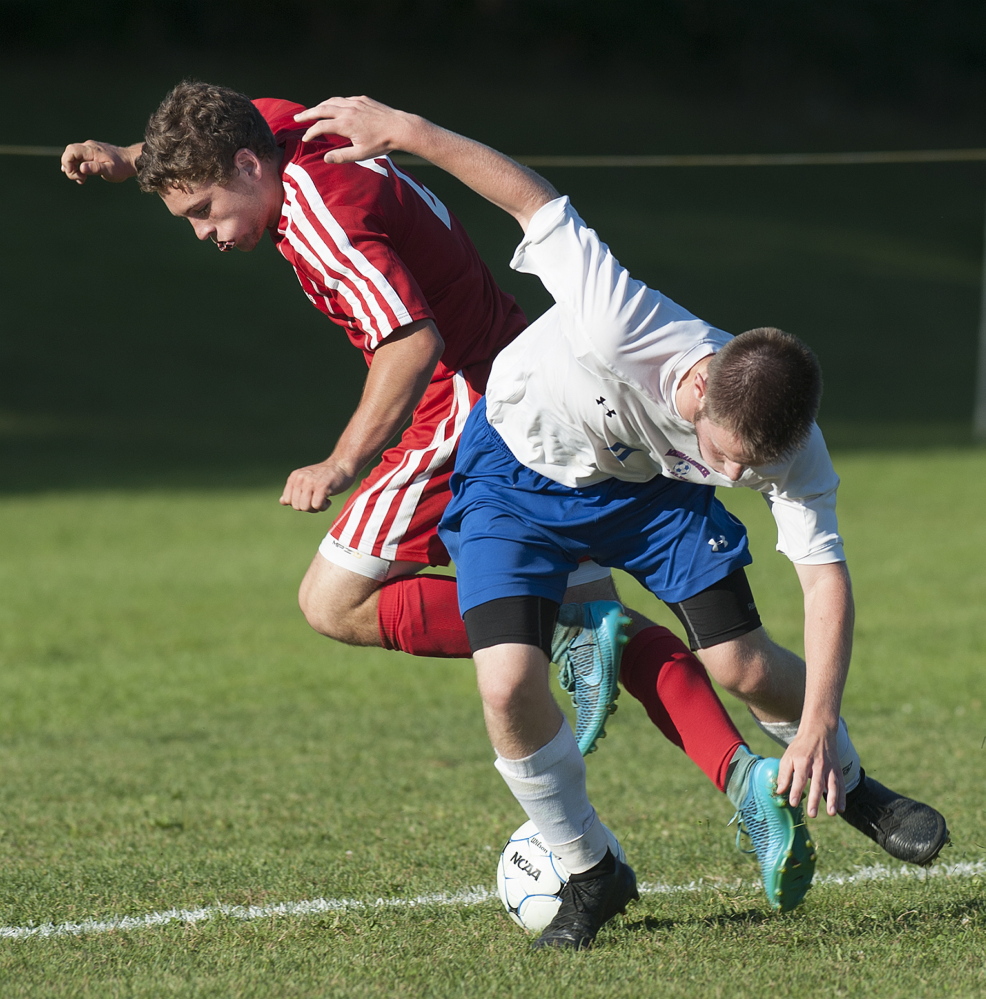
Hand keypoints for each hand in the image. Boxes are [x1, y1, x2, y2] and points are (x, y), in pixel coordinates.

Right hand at [60, 140, 137, 183]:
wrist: (130, 160)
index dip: (67, 162)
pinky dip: (77, 165)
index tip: (74, 174)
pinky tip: (81, 175)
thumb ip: (95, 168)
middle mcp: (88, 146)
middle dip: (69, 166)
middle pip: (70, 152)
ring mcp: (90, 148)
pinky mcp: (92, 152)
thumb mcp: (110, 171)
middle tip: (80, 179)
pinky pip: (79, 157)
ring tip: (82, 179)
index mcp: (91, 150)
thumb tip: (81, 167)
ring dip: (73, 167)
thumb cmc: (121, 167)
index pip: (71, 151)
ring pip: (74, 155)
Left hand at [279, 460, 356, 512]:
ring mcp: (310, 482)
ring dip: (316, 508)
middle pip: (297, 506)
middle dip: (308, 507)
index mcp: (294, 477)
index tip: (309, 498)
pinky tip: (328, 499)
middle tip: (318, 499)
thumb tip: (282, 502)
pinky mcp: (322, 486)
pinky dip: (324, 507)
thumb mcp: (306, 480)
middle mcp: (300, 478)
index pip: (287, 500)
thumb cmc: (326, 475)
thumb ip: (294, 490)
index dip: (299, 503)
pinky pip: (317, 506)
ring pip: (305, 507)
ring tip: (323, 499)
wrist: (342, 464)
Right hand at [294, 96, 412, 164]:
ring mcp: (355, 102)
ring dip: (320, 106)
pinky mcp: (363, 99)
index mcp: (345, 124)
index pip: (320, 126)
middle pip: (321, 109)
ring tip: (313, 112)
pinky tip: (334, 107)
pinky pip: (344, 99)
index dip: (310, 132)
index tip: (305, 138)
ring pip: (332, 101)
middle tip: (297, 118)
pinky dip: (335, 102)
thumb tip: (325, 158)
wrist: (400, 128)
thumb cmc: (381, 144)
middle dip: (307, 114)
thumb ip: (342, 156)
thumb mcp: (361, 154)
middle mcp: (347, 110)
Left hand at [775, 724, 844, 818]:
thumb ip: (784, 774)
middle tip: (812, 814)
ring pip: (832, 785)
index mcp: (803, 761)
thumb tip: (780, 791)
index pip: (799, 778)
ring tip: (831, 813)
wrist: (818, 732)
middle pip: (817, 784)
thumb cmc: (800, 748)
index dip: (796, 791)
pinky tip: (841, 809)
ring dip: (832, 800)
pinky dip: (842, 797)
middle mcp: (818, 765)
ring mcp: (829, 768)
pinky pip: (841, 785)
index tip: (793, 803)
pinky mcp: (837, 770)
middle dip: (815, 800)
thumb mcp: (788, 757)